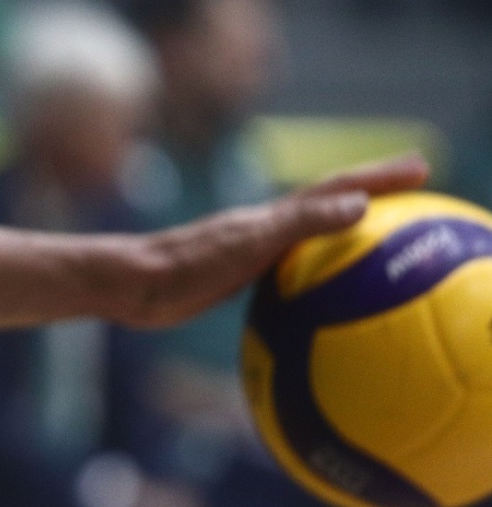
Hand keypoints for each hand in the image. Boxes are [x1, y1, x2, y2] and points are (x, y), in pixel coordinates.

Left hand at [98, 153, 429, 327]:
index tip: (421, 168)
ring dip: (346, 228)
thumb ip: (300, 224)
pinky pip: (291, 268)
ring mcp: (250, 251)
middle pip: (329, 204)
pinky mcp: (234, 277)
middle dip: (372, 194)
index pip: (337, 190)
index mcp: (272, 216)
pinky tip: (321, 291)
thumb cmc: (187, 264)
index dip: (379, 178)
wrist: (133, 285)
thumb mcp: (249, 243)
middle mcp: (265, 227)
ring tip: (378, 234)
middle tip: (414, 189)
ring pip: (311, 235)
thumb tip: (358, 206)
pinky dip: (317, 268)